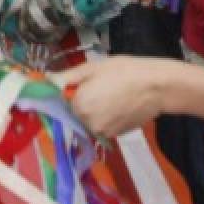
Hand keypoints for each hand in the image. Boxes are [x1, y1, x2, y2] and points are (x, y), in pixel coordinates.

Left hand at [55, 56, 171, 137]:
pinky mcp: (115, 136)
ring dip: (94, 110)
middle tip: (100, 86)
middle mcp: (87, 123)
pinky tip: (119, 104)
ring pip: (89, 120)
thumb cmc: (124, 71)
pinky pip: (102, 126)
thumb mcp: (93, 68)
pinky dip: (106, 117)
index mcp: (79, 105)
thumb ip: (67, 77)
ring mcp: (102, 132)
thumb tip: (47, 81)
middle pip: (76, 113)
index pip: (63, 102)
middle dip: (83, 101)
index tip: (82, 83)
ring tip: (112, 94)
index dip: (71, 92)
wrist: (156, 86)